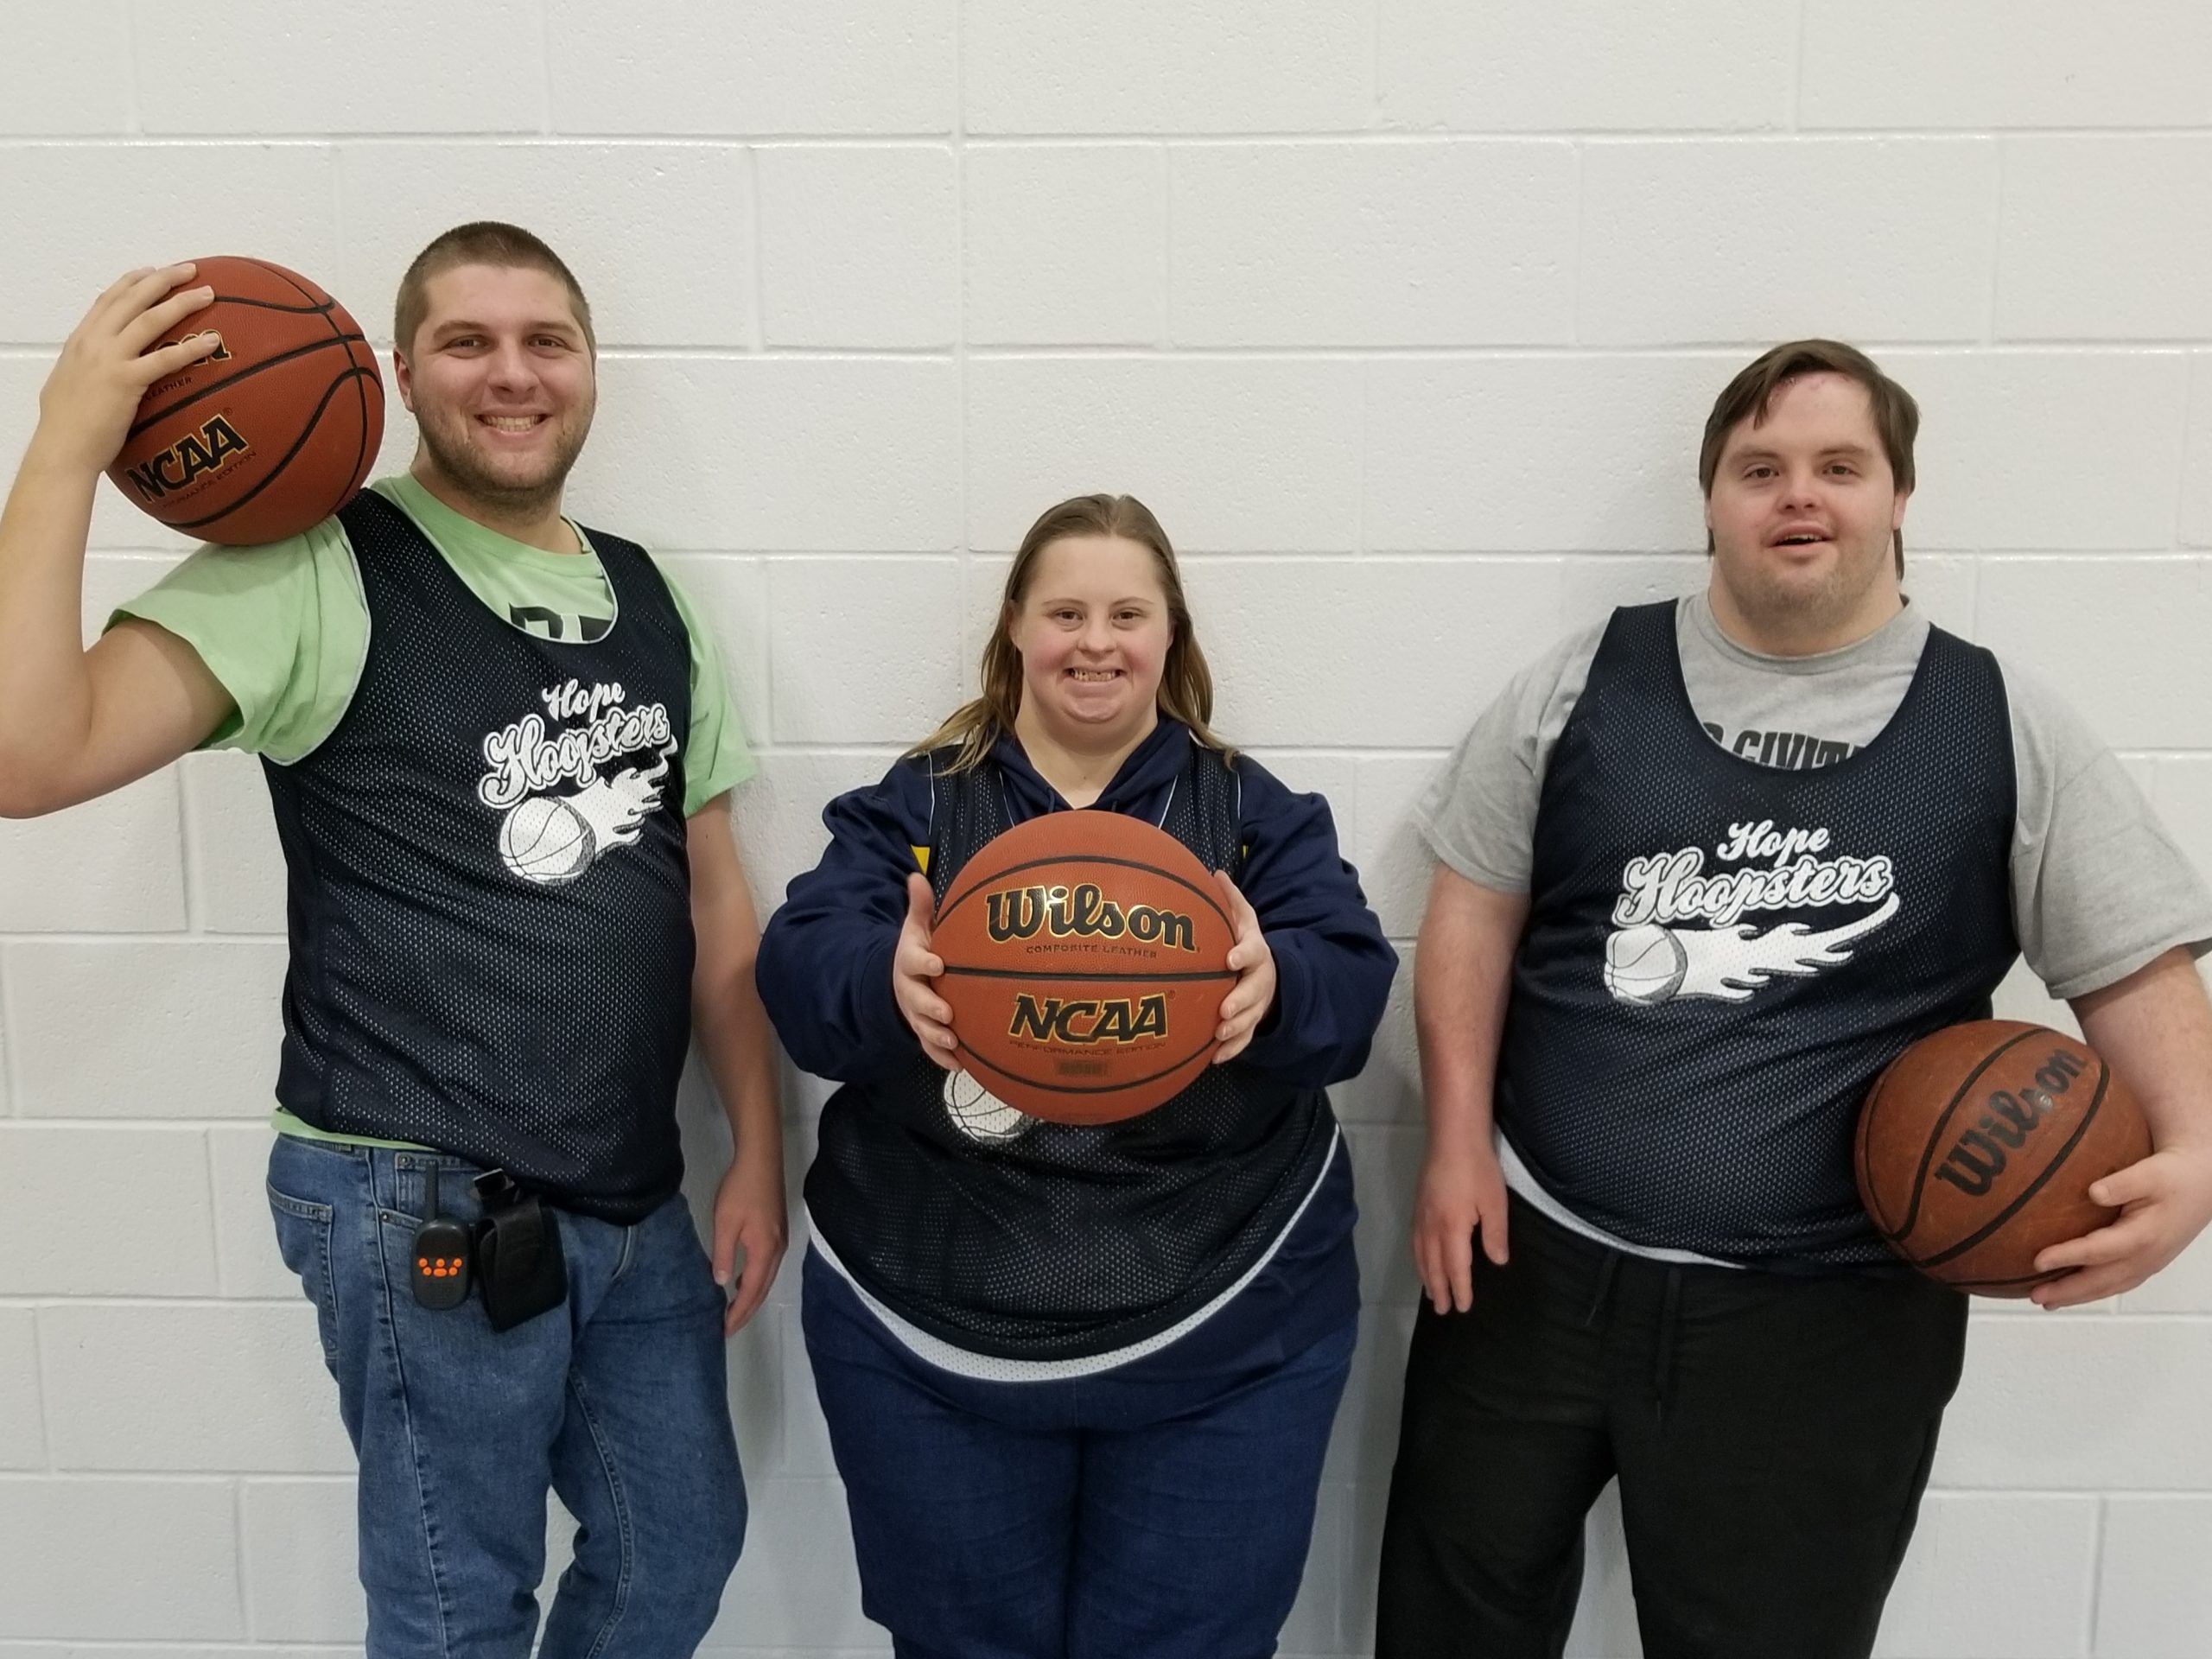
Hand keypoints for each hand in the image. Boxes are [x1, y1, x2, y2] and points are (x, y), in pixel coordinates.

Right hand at [32, 265, 222, 476]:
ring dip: (181, 302)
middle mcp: (93, 342)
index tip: (151, 270)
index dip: (131, 282)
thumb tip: (100, 369)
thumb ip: (87, 369)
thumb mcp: (70, 385)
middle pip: (131, 299)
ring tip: (207, 293)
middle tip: (189, 269)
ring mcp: (108, 359)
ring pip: (149, 319)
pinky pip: (165, 359)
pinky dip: (191, 348)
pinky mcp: (125, 381)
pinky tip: (213, 342)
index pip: (107, 300)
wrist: (62, 449)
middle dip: (162, 279)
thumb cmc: (68, 428)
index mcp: (80, 341)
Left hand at [709, 1150, 787, 1334]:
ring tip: (734, 1310)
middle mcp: (778, 1250)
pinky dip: (756, 1280)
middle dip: (747, 1310)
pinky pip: (768, 1266)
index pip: (752, 1291)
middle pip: (764, 1289)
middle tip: (729, 1328)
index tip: (725, 1330)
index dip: (739, 1312)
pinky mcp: (778, 1232)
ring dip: (752, 1296)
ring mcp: (781, 1241)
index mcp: (765, 1251)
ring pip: (767, 1278)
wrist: (761, 1160)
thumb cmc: (740, 1190)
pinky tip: (743, 1279)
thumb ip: (724, 1255)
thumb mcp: (725, 1223)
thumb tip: (722, 1283)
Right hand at [894, 871, 956, 1069]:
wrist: (902, 980)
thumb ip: (921, 906)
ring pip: (922, 1028)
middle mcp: (909, 990)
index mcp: (909, 961)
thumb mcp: (916, 927)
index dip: (924, 963)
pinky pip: (930, 1048)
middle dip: (930, 1008)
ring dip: (936, 1037)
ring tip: (953, 1041)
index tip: (939, 964)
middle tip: (947, 1013)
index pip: (913, 961)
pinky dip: (943, 1058)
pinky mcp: (923, 1032)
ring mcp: (915, 1014)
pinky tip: (961, 1065)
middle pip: (915, 1001)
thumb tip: (916, 876)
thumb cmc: (920, 949)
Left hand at [1210, 869, 1276, 1064]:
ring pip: (1251, 1018)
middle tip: (1223, 1009)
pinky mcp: (1251, 1022)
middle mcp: (1260, 979)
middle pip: (1255, 991)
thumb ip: (1229, 899)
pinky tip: (1214, 1057)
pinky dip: (1232, 1049)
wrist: (1269, 972)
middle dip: (1241, 1001)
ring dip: (1236, 1029)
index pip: (1252, 951)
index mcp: (1256, 951)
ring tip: (1218, 1035)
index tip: (1229, 958)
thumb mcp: (1242, 918)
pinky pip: (1244, 1039)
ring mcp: (1257, 1003)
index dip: (1243, 955)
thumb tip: (1214, 872)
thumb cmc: (1244, 942)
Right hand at [1412, 1138, 1509, 1313]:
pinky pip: (1415, 1241)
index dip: (1460, 1289)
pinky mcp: (1418, 1205)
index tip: (1462, 1308)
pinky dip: (1418, 1257)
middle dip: (1439, 1289)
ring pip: (1421, 1255)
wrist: (1452, 1138)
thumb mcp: (1495, 1202)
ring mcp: (1421, 1216)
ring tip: (1431, 1292)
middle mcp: (1432, 1227)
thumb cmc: (1477, 1169)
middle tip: (1443, 1310)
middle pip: (1433, 1266)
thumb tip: (1496, 1262)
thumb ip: (1495, 1234)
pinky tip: (1422, 1259)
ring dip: (1426, 1276)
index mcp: (1452, 1230)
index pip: (1455, 1268)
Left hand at [2030, 1145, 2211, 1308]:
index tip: (2037, 1261)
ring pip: (2108, 1287)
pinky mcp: (2147, 1265)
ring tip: (2046, 1302)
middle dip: (2067, 1291)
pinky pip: (2117, 1284)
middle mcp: (2145, 1257)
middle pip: (2100, 1280)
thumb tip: (2093, 1192)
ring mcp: (2148, 1265)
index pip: (2098, 1251)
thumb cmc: (2172, 1177)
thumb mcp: (2149, 1174)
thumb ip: (2122, 1184)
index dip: (2067, 1257)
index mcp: (2143, 1236)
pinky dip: (2094, 1292)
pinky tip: (2074, 1294)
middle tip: (2034, 1296)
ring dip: (2077, 1297)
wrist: (2202, 1186)